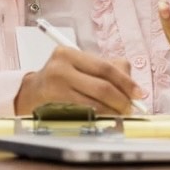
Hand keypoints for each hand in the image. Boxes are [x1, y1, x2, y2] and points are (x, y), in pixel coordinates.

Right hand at [14, 47, 146, 115]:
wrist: (30, 93)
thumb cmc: (61, 80)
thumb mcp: (80, 68)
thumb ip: (107, 71)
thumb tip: (133, 88)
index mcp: (71, 52)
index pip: (106, 67)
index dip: (126, 82)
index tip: (139, 94)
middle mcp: (62, 63)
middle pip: (102, 85)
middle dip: (122, 99)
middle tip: (131, 108)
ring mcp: (56, 81)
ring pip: (95, 100)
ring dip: (113, 111)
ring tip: (120, 114)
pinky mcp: (53, 99)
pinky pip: (84, 110)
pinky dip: (99, 116)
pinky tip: (105, 118)